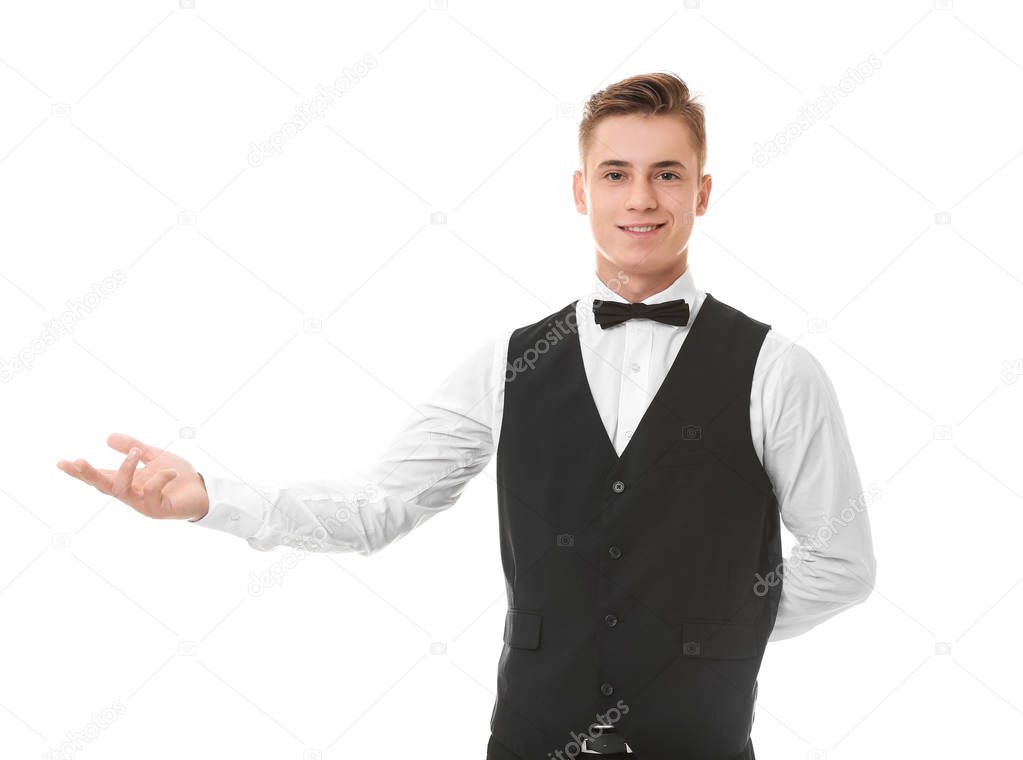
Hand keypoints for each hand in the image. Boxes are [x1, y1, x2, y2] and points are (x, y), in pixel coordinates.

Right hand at [57, 433, 209, 521]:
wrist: (204, 491)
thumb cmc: (179, 476)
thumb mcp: (155, 456)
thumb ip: (134, 447)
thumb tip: (107, 437)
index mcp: (127, 482)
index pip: (99, 477)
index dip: (80, 472)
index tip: (61, 462)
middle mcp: (131, 494)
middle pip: (102, 486)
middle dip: (88, 474)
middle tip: (77, 461)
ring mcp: (143, 504)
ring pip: (122, 490)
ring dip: (125, 469)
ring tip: (136, 452)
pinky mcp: (159, 510)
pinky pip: (152, 493)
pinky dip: (159, 479)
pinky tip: (170, 471)